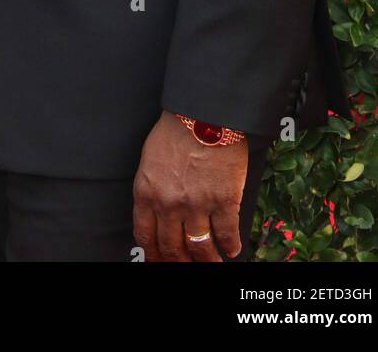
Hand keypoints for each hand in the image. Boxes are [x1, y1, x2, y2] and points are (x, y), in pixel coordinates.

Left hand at [132, 110, 248, 260]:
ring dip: (206, 260)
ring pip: (200, 248)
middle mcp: (169, 205)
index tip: (159, 261)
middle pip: (172, 248)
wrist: (203, 114)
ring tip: (212, 263)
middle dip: (179, 261)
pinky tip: (232, 250)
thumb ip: (151, 187)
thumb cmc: (176, 130)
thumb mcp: (150, 158)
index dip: (153, 254)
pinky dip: (230, 246)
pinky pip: (226, 235)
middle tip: (185, 265)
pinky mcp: (224, 202)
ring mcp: (197, 206)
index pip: (145, 236)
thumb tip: (157, 209)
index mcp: (147, 193)